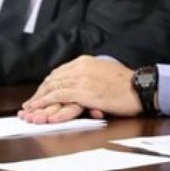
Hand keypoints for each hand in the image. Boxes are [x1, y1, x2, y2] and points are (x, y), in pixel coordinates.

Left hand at [19, 56, 138, 123]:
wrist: (140, 88)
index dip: (47, 84)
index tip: (40, 94)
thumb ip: (90, 76)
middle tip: (29, 104)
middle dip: (40, 93)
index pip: (60, 72)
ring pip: (52, 87)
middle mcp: (81, 67)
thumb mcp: (105, 74)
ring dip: (39, 99)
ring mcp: (81, 78)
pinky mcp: (83, 91)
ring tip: (29, 109)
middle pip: (53, 79)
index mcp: (85, 61)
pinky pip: (58, 96)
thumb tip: (81, 85)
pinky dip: (45, 102)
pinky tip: (37, 108)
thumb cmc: (126, 85)